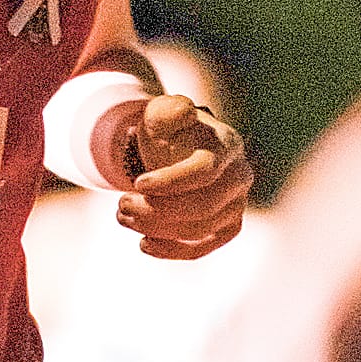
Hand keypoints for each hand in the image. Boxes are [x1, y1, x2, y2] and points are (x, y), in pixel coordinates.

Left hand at [117, 94, 252, 259]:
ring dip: (155, 228)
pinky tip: (143, 244)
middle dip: (156, 210)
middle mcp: (239, 177)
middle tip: (121, 204)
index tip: (137, 184)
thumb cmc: (169, 131)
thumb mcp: (163, 113)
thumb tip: (183, 111)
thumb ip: (169, 110)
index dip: (170, 182)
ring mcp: (236, 205)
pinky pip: (202, 247)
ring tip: (123, 216)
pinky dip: (172, 251)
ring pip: (200, 230)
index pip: (205, 171)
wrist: (178, 150)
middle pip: (203, 206)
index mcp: (227, 145)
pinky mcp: (226, 228)